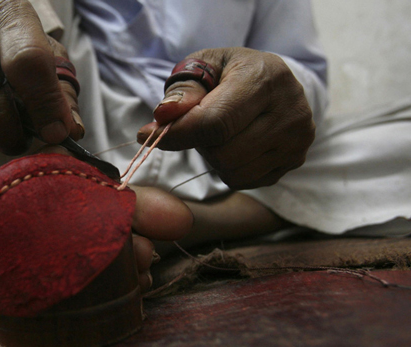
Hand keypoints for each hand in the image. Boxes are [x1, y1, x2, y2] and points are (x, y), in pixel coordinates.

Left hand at [138, 48, 314, 189]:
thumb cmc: (230, 73)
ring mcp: (296, 140)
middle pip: (223, 153)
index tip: (146, 134)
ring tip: (221, 133)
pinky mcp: (295, 160)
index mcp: (265, 78)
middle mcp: (290, 110)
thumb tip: (164, 115)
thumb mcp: (204, 67)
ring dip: (214, 158)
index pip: (215, 121)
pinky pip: (245, 181)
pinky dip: (230, 168)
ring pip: (233, 172)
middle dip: (200, 143)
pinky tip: (236, 144)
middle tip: (200, 125)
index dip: (177, 134)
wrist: (273, 82)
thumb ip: (183, 89)